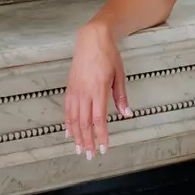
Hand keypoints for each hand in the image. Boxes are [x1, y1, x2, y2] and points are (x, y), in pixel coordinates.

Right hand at [64, 20, 130, 158]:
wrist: (91, 39)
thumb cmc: (108, 55)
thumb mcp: (120, 75)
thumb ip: (121, 97)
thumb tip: (126, 114)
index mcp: (98, 89)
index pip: (99, 119)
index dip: (101, 135)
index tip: (103, 148)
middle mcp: (84, 92)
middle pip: (84, 122)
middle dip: (87, 141)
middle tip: (90, 155)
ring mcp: (75, 90)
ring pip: (73, 118)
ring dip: (76, 136)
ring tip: (79, 149)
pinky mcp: (70, 88)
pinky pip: (67, 109)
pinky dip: (68, 123)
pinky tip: (69, 133)